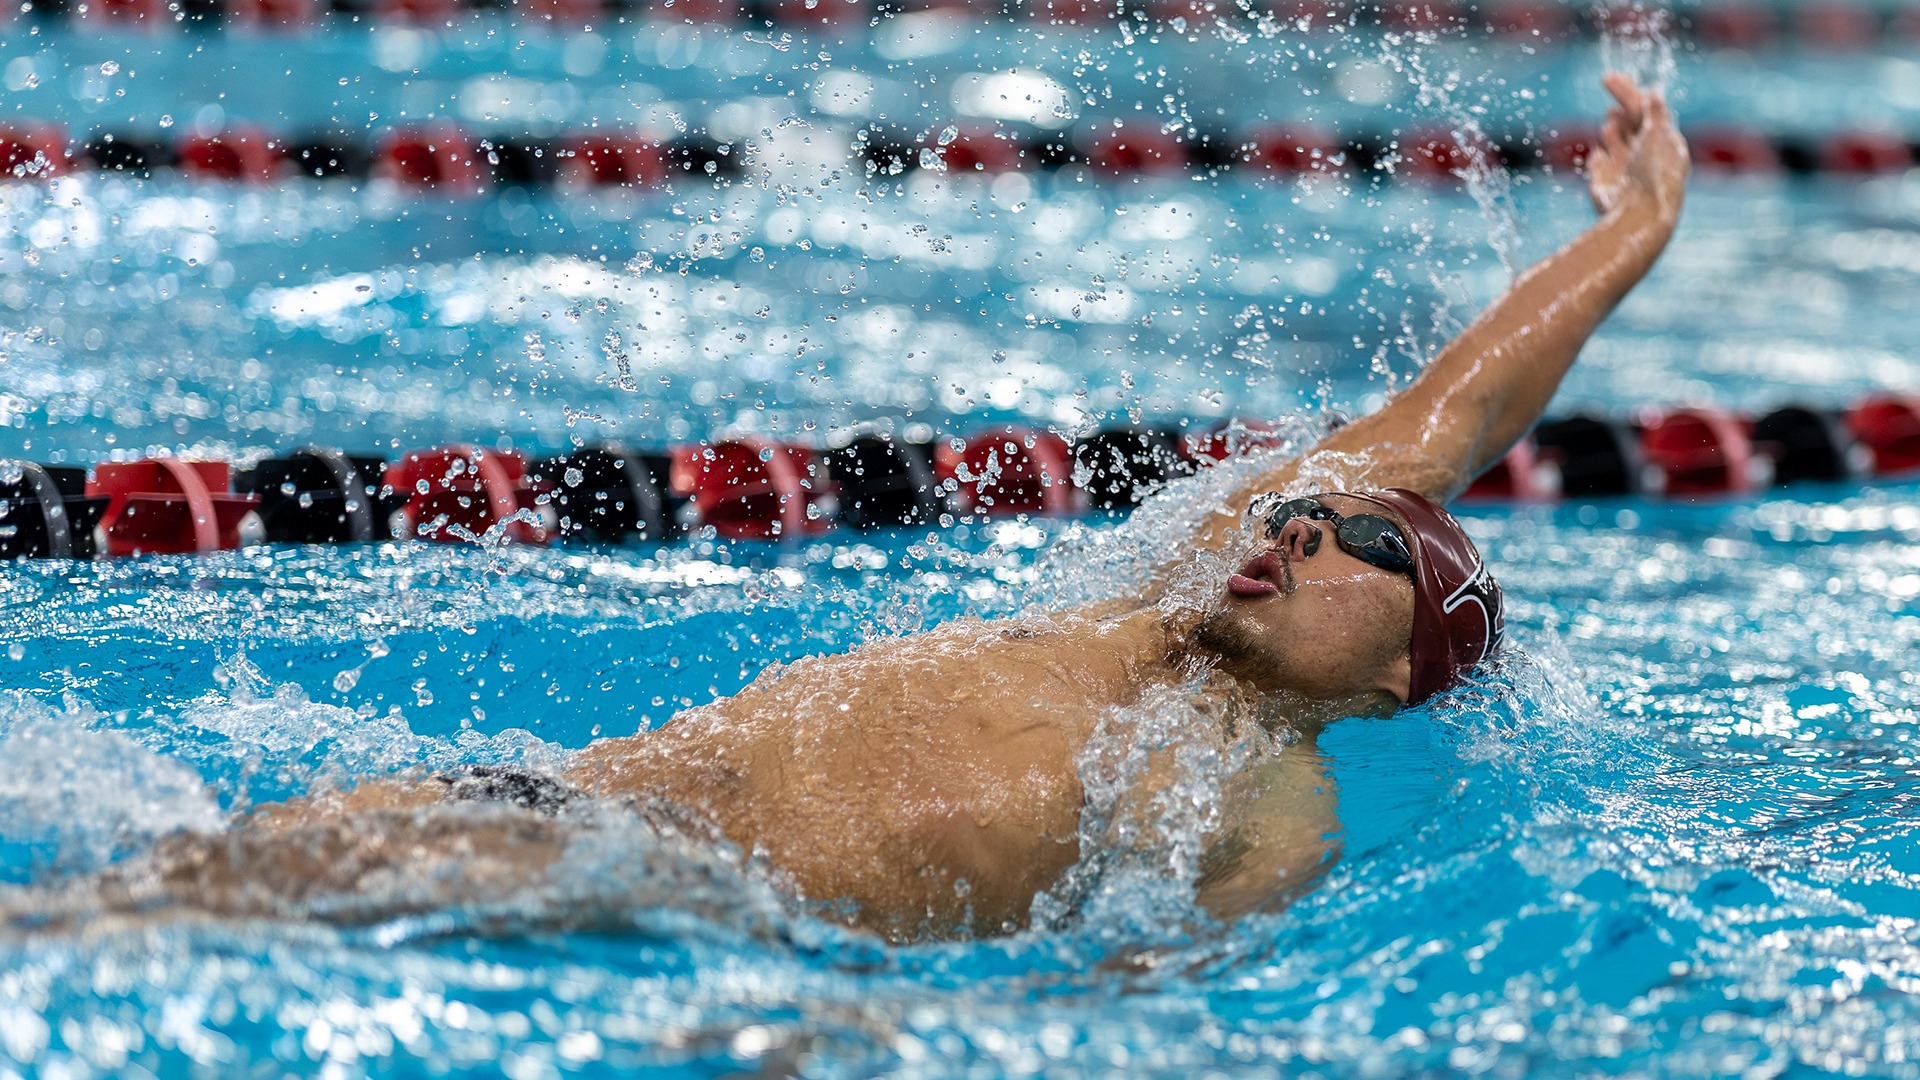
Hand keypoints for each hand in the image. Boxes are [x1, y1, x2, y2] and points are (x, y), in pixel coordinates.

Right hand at [1586, 72, 1688, 223]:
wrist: (1638, 215)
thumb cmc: (1654, 174)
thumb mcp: (1657, 135)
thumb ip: (1654, 112)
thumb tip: (1654, 91)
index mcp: (1664, 142)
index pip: (1646, 110)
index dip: (1630, 92)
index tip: (1611, 77)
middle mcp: (1645, 153)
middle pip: (1632, 119)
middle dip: (1621, 101)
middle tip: (1607, 78)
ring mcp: (1625, 166)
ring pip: (1617, 136)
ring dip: (1614, 124)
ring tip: (1613, 120)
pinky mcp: (1606, 181)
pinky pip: (1600, 159)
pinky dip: (1600, 153)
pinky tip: (1600, 153)